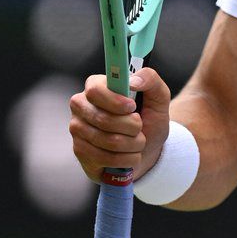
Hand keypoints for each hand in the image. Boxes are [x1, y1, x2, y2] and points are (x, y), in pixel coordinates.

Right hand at [69, 67, 170, 183]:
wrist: (147, 149)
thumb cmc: (149, 119)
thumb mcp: (158, 96)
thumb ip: (150, 79)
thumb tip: (133, 81)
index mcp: (96, 85)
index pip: (95, 90)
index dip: (115, 101)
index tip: (132, 107)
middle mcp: (81, 105)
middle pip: (103, 118)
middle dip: (131, 127)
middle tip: (140, 127)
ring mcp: (77, 128)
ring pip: (108, 140)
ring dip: (133, 144)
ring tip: (138, 141)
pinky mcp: (80, 151)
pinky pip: (105, 158)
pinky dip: (126, 159)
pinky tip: (129, 155)